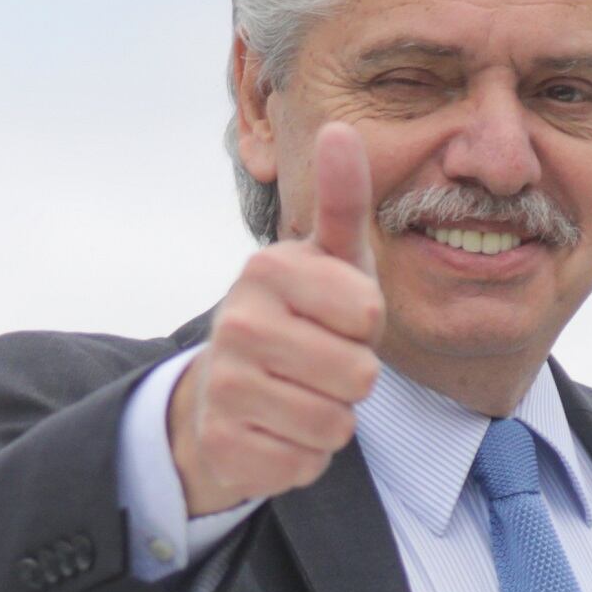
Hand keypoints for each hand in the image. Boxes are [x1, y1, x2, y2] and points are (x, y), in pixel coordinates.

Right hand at [168, 123, 385, 516]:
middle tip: (317, 361)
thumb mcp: (330, 257)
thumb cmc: (301, 315)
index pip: (369, 314)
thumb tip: (342, 127)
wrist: (225, 392)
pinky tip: (276, 429)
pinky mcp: (222, 446)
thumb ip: (342, 197)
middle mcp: (237, 325)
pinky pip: (306, 464)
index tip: (334, 318)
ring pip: (335, 424)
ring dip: (331, 418)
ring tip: (299, 394)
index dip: (365, 327)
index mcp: (267, 270)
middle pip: (358, 375)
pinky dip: (303, 456)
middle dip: (352, 377)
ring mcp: (224, 387)